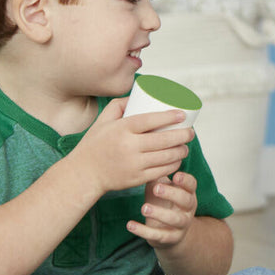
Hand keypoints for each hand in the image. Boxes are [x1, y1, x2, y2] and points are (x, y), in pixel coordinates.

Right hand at [71, 98, 193, 196]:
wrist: (84, 174)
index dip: (169, 117)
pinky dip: (173, 165)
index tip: (182, 115)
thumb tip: (136, 95)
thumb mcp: (102, 121)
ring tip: (186, 145)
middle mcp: (128, 146)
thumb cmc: (94, 145)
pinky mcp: (137, 178)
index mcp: (121, 129)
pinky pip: (161, 171)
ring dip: (181, 151)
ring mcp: (134, 164)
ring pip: (166, 156)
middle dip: (183, 135)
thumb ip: (117, 105)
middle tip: (191, 132)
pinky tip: (178, 160)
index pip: (150, 120)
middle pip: (163, 139)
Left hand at [129, 171, 198, 248]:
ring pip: (175, 219)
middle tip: (156, 188)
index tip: (175, 176)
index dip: (185, 181)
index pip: (192, 185)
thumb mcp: (163, 189)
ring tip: (144, 208)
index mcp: (187, 194)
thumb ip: (157, 176)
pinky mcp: (170, 238)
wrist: (172, 234)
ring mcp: (181, 225)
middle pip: (186, 200)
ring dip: (159, 213)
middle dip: (172, 194)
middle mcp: (187, 209)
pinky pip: (159, 236)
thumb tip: (144, 156)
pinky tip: (130, 225)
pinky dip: (144, 231)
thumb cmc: (165, 204)